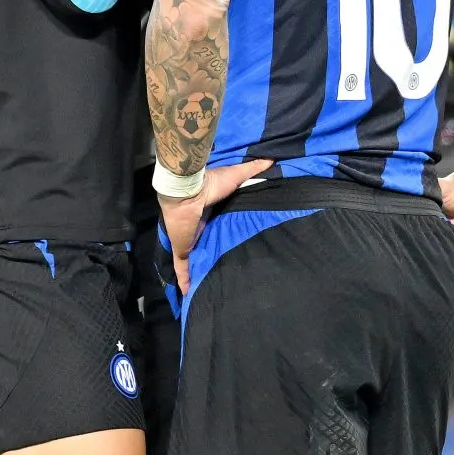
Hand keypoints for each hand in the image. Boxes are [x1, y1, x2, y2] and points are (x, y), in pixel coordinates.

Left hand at [161, 160, 272, 295]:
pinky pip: (183, 268)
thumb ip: (252, 170)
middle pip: (202, 248)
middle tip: (220, 274)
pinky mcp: (183, 249)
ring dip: (196, 274)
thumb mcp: (236, 176)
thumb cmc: (209, 184)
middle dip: (207, 260)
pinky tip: (188, 294)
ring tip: (204, 291)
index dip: (218, 238)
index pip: (212, 229)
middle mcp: (197, 230)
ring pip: (192, 262)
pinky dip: (185, 280)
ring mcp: (188, 241)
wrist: (188, 189)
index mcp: (208, 215)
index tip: (227, 247)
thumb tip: (270, 160)